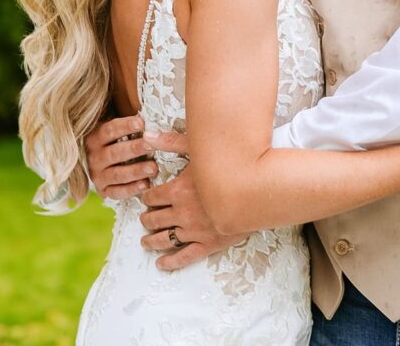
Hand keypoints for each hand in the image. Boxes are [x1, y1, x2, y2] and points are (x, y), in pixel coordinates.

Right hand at [85, 115, 157, 199]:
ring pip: (117, 174)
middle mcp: (94, 157)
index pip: (109, 130)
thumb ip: (128, 124)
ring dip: (136, 171)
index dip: (125, 126)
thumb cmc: (116, 141)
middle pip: (115, 153)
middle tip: (152, 145)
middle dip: (135, 148)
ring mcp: (97, 176)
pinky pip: (117, 192)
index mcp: (95, 138)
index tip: (141, 123)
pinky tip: (146, 185)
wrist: (101, 165)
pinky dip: (132, 189)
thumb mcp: (115, 130)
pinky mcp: (104, 191)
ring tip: (154, 168)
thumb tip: (150, 115)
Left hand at [139, 131, 245, 270]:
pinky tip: (162, 263)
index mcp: (177, 190)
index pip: (152, 197)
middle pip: (155, 218)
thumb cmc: (226, 165)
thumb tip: (147, 136)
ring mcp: (193, 230)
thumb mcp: (198, 148)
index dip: (147, 198)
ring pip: (165, 239)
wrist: (254, 188)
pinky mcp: (208, 243)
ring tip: (146, 241)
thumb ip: (170, 142)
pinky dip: (171, 261)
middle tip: (145, 219)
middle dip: (147, 219)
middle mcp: (181, 212)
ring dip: (152, 240)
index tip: (146, 199)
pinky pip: (184, 257)